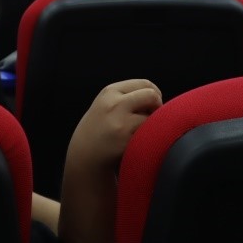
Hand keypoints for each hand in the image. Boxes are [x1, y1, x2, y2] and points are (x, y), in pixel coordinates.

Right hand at [58, 79, 161, 242]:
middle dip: (158, 108)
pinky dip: (148, 140)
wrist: (84, 159)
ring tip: (141, 135)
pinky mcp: (125, 140)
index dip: (154, 95)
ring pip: (153, 116)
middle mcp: (113, 103)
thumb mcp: (107, 106)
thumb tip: (158, 96)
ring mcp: (119, 121)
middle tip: (152, 121)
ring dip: (153, 126)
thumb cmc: (100, 132)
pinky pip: (149, 135)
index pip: (144, 83)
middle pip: (152, 95)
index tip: (152, 108)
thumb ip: (128, 97)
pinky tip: (136, 145)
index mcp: (109, 92)